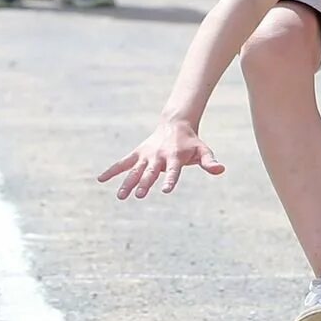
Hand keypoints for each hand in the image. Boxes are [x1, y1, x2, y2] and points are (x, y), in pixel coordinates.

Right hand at [97, 118, 224, 198]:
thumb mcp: (203, 151)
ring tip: (120, 196)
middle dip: (146, 183)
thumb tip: (220, 170)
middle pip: (151, 172)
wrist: (176, 124)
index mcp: (175, 157)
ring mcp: (146, 155)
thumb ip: (209, 162)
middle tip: (140, 195)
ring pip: (135, 170)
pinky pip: (122, 163)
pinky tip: (100, 180)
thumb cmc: (191, 143)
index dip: (170, 180)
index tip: (166, 191)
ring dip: (127, 183)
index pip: (173, 171)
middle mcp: (159, 156)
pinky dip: (112, 170)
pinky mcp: (137, 154)